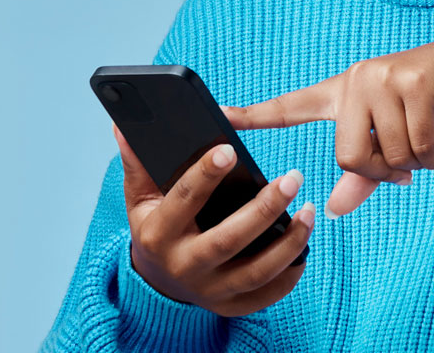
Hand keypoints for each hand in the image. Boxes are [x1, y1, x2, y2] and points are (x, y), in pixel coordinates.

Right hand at [114, 123, 315, 316]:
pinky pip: (265, 296)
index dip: (205, 174)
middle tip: (293, 178)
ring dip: (288, 242)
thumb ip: (138, 163)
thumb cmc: (155, 226)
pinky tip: (304, 249)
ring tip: (309, 210)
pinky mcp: (229, 306)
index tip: (230, 149)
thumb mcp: (140, 197)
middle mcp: (183, 266)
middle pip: (228, 240)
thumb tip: (124, 126)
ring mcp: (208, 291)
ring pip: (255, 272)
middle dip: (264, 208)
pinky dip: (289, 275)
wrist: (158, 281)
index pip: (183, 200)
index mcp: (158, 234)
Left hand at [221, 33, 433, 218]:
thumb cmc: (425, 106)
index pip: (289, 107)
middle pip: (348, 155)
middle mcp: (355, 81)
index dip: (252, 115)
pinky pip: (418, 144)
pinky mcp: (413, 80)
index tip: (218, 115)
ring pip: (388, 154)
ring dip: (415, 163)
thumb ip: (361, 176)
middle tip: (402, 168)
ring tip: (426, 145)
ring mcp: (382, 77)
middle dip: (381, 172)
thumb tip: (331, 210)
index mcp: (339, 93)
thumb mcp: (391, 140)